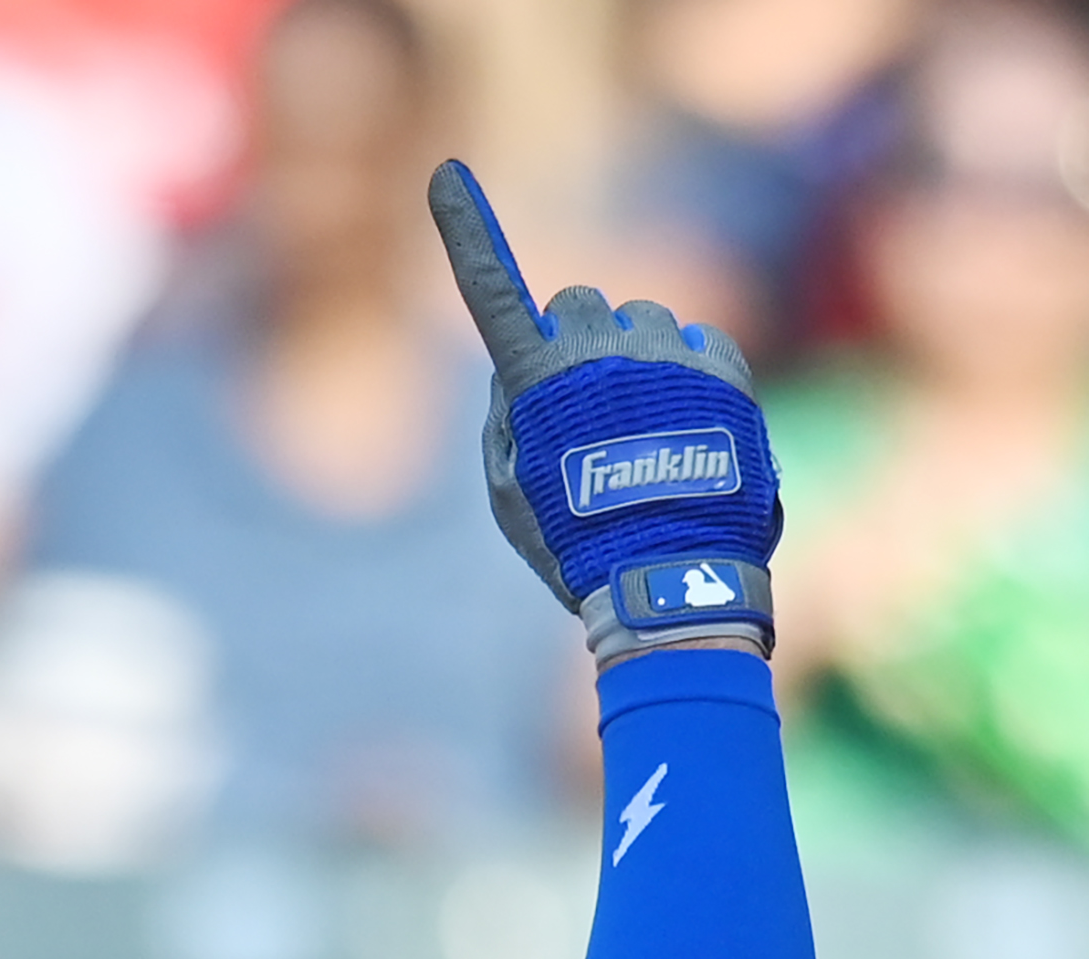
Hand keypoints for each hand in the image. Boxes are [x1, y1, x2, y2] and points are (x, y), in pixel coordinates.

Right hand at [428, 160, 779, 662]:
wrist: (672, 577)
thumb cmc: (573, 544)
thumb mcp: (509, 495)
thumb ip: (504, 421)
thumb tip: (519, 374)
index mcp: (535, 379)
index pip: (489, 292)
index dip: (465, 233)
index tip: (445, 174)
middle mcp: (600, 347)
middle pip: (580, 302)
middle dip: (577, 337)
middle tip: (583, 403)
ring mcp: (664, 354)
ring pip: (643, 319)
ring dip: (636, 357)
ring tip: (643, 430)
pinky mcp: (721, 369)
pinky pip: (697, 342)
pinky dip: (687, 371)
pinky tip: (685, 425)